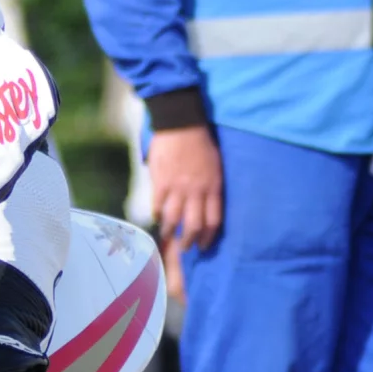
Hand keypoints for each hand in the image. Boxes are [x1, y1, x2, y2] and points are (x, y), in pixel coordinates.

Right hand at [145, 124, 222, 302]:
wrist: (182, 123)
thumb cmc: (201, 142)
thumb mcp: (216, 165)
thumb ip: (211, 186)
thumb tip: (206, 204)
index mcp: (213, 186)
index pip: (213, 220)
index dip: (208, 237)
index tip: (204, 245)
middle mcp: (196, 191)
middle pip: (194, 225)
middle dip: (189, 241)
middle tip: (186, 248)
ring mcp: (177, 187)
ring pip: (174, 219)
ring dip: (170, 231)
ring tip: (168, 235)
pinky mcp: (161, 182)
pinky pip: (158, 205)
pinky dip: (157, 215)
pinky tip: (157, 218)